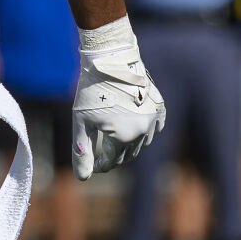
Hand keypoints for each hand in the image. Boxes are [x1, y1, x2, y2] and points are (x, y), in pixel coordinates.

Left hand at [70, 18, 165, 179]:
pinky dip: (145, 131)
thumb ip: (82, 152)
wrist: (111, 61)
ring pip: (142, 142)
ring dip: (130, 145)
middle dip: (116, 157)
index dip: (101, 166)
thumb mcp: (81, 123)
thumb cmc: (92, 91)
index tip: (95, 166)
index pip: (112, 161)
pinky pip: (155, 127)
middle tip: (105, 156)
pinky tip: (136, 129)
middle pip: (128, 154)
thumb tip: (83, 178)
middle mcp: (142, 132)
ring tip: (118, 142)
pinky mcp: (159, 106)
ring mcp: (153, 119)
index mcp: (123, 138)